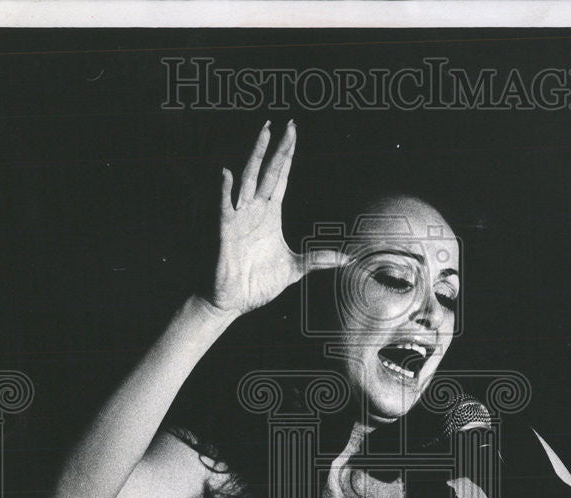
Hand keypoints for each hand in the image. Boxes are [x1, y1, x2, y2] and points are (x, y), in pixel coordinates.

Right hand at [207, 120, 336, 314]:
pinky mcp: (224, 233)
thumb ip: (318, 259)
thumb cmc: (256, 283)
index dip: (287, 155)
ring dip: (255, 156)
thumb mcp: (294, 268)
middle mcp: (253, 210)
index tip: (293, 132)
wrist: (231, 302)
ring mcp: (238, 218)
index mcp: (270, 215)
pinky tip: (228, 174)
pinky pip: (222, 208)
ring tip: (263, 133)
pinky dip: (224, 191)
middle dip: (275, 147)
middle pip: (266, 171)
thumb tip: (348, 259)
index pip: (280, 177)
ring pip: (247, 180)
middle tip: (284, 122)